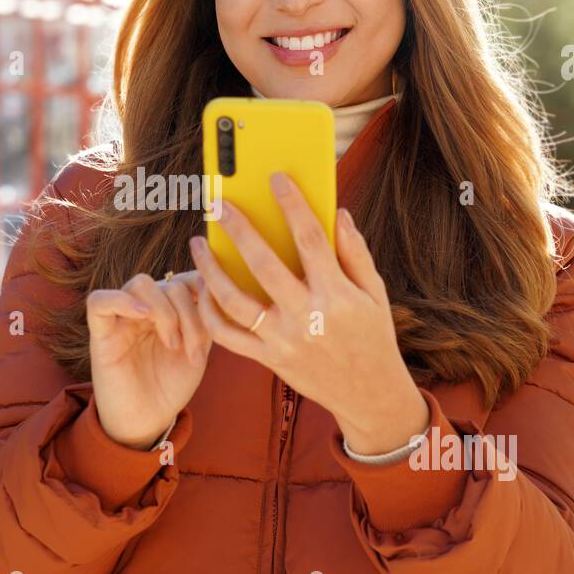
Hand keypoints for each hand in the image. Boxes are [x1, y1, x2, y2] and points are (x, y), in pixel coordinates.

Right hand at [86, 270, 211, 449]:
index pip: (186, 277)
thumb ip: (206, 317)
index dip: (204, 292)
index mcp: (168, 307)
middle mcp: (145, 307)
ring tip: (173, 345)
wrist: (147, 420)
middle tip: (193, 350)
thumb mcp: (198, 349)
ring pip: (141, 284)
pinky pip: (99, 300)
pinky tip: (142, 315)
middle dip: (189, 315)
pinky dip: (121, 300)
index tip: (215, 324)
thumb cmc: (171, 386)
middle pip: (169, 283)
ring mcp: (121, 318)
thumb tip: (212, 285)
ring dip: (165, 312)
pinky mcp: (100, 333)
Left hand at [187, 172, 428, 454]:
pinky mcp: (268, 360)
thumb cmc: (372, 336)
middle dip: (238, 229)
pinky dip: (209, 313)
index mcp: (337, 295)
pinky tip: (201, 289)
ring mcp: (283, 341)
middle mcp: (307, 317)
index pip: (311, 239)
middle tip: (218, 204)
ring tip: (198, 243)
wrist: (369, 395)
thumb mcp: (375, 294)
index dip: (293, 205)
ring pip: (235, 301)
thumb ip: (356, 253)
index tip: (276, 178)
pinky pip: (228, 337)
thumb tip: (338, 214)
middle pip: (263, 264)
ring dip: (211, 269)